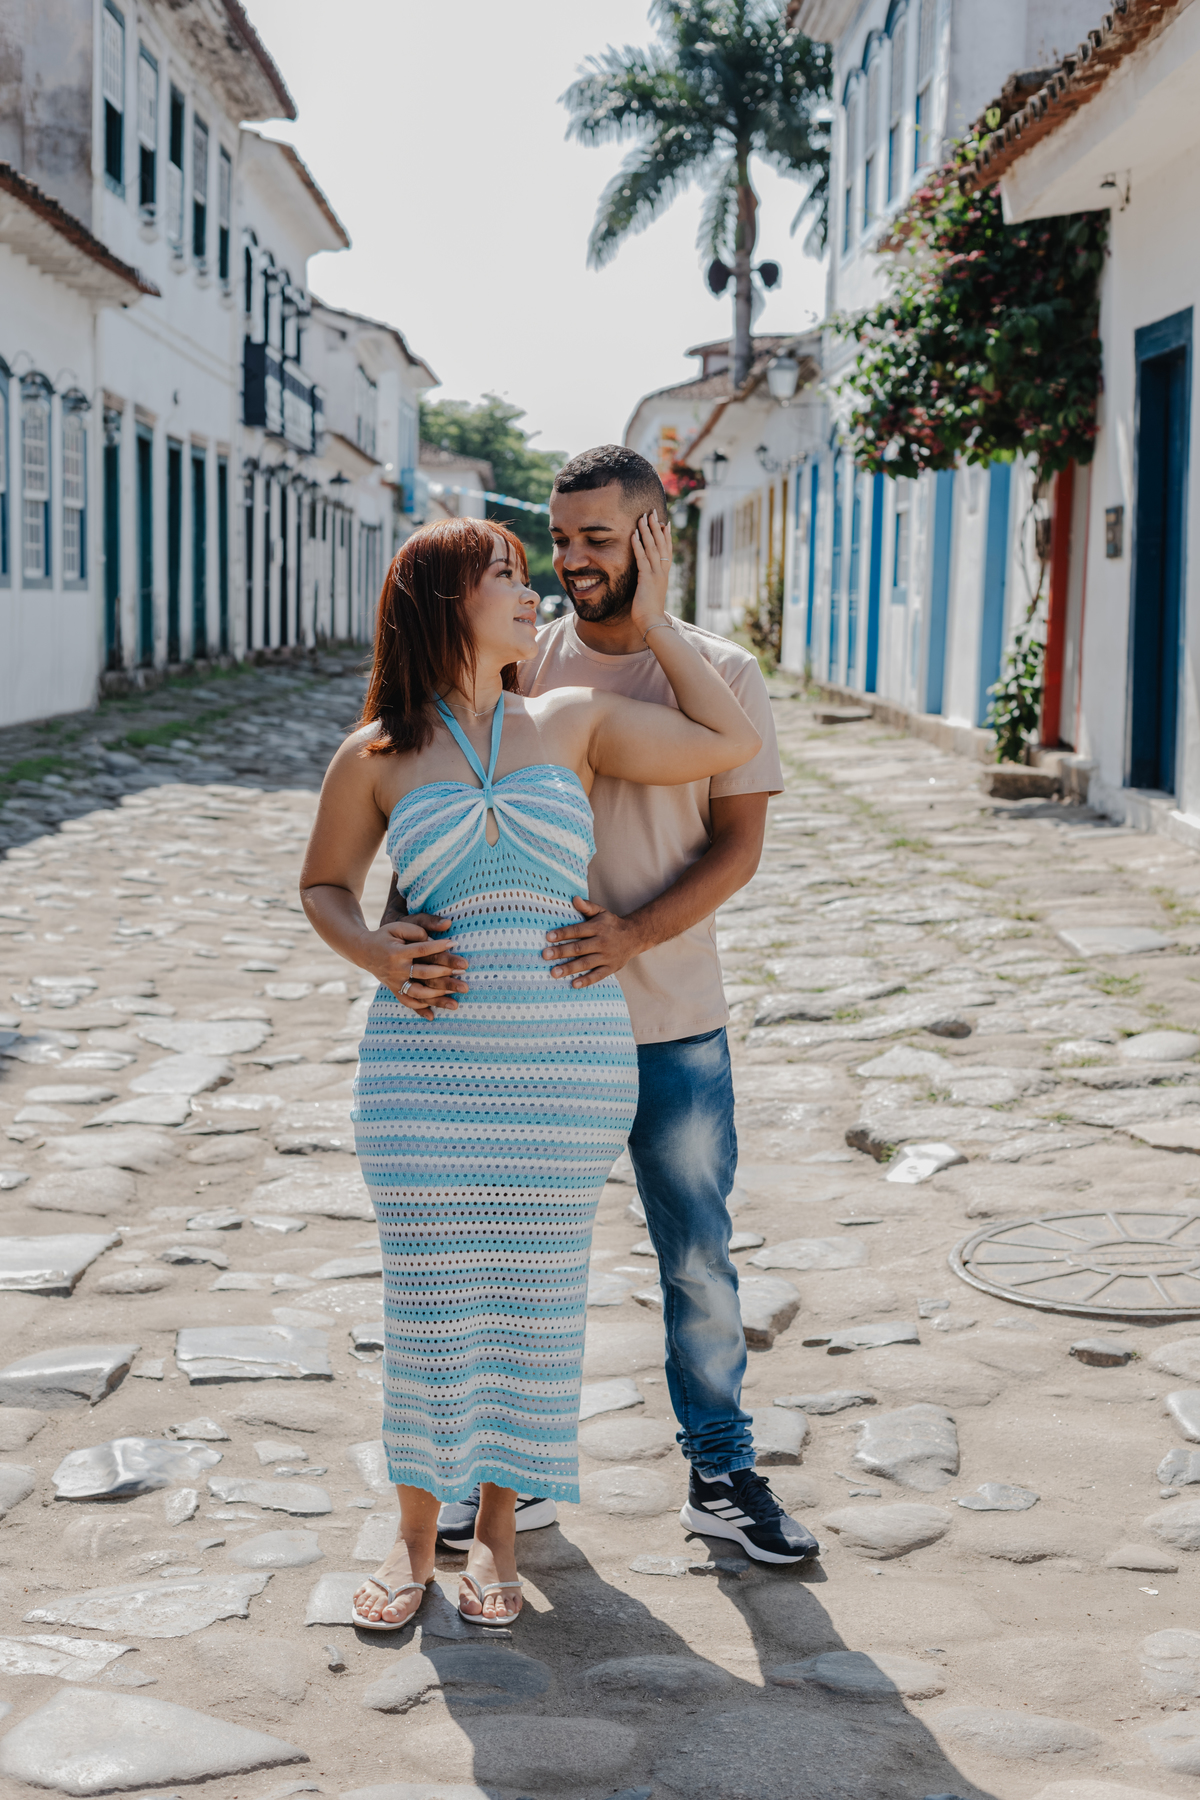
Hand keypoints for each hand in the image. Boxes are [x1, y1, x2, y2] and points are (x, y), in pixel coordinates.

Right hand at [361, 916, 467, 1021]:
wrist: (363, 951)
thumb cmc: (384, 936)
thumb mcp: (396, 927)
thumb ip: (414, 930)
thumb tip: (433, 937)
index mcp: (397, 952)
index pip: (421, 950)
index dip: (438, 946)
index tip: (454, 943)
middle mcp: (396, 970)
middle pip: (424, 974)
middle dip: (446, 974)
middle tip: (464, 973)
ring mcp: (395, 982)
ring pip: (418, 993)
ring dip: (437, 997)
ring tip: (455, 999)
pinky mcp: (394, 990)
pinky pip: (407, 1002)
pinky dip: (419, 1009)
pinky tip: (433, 1013)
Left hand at [543, 897, 647, 988]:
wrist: (635, 937)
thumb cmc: (612, 924)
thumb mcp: (602, 912)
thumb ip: (588, 907)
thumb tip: (574, 899)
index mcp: (598, 928)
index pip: (578, 930)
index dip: (563, 933)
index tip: (548, 937)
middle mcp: (602, 942)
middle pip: (579, 948)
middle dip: (561, 952)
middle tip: (545, 955)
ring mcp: (607, 957)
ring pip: (586, 963)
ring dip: (569, 968)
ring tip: (554, 972)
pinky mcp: (611, 968)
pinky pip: (598, 975)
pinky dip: (586, 980)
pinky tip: (574, 984)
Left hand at [628, 511, 672, 640]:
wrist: (652, 622)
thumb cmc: (649, 611)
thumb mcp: (651, 592)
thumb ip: (649, 581)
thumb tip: (645, 577)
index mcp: (664, 574)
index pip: (667, 550)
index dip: (665, 535)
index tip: (664, 522)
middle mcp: (663, 571)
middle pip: (661, 544)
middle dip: (656, 526)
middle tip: (652, 511)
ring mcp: (656, 574)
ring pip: (652, 547)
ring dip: (647, 531)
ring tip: (643, 516)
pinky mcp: (647, 579)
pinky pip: (642, 558)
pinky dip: (638, 545)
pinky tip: (633, 534)